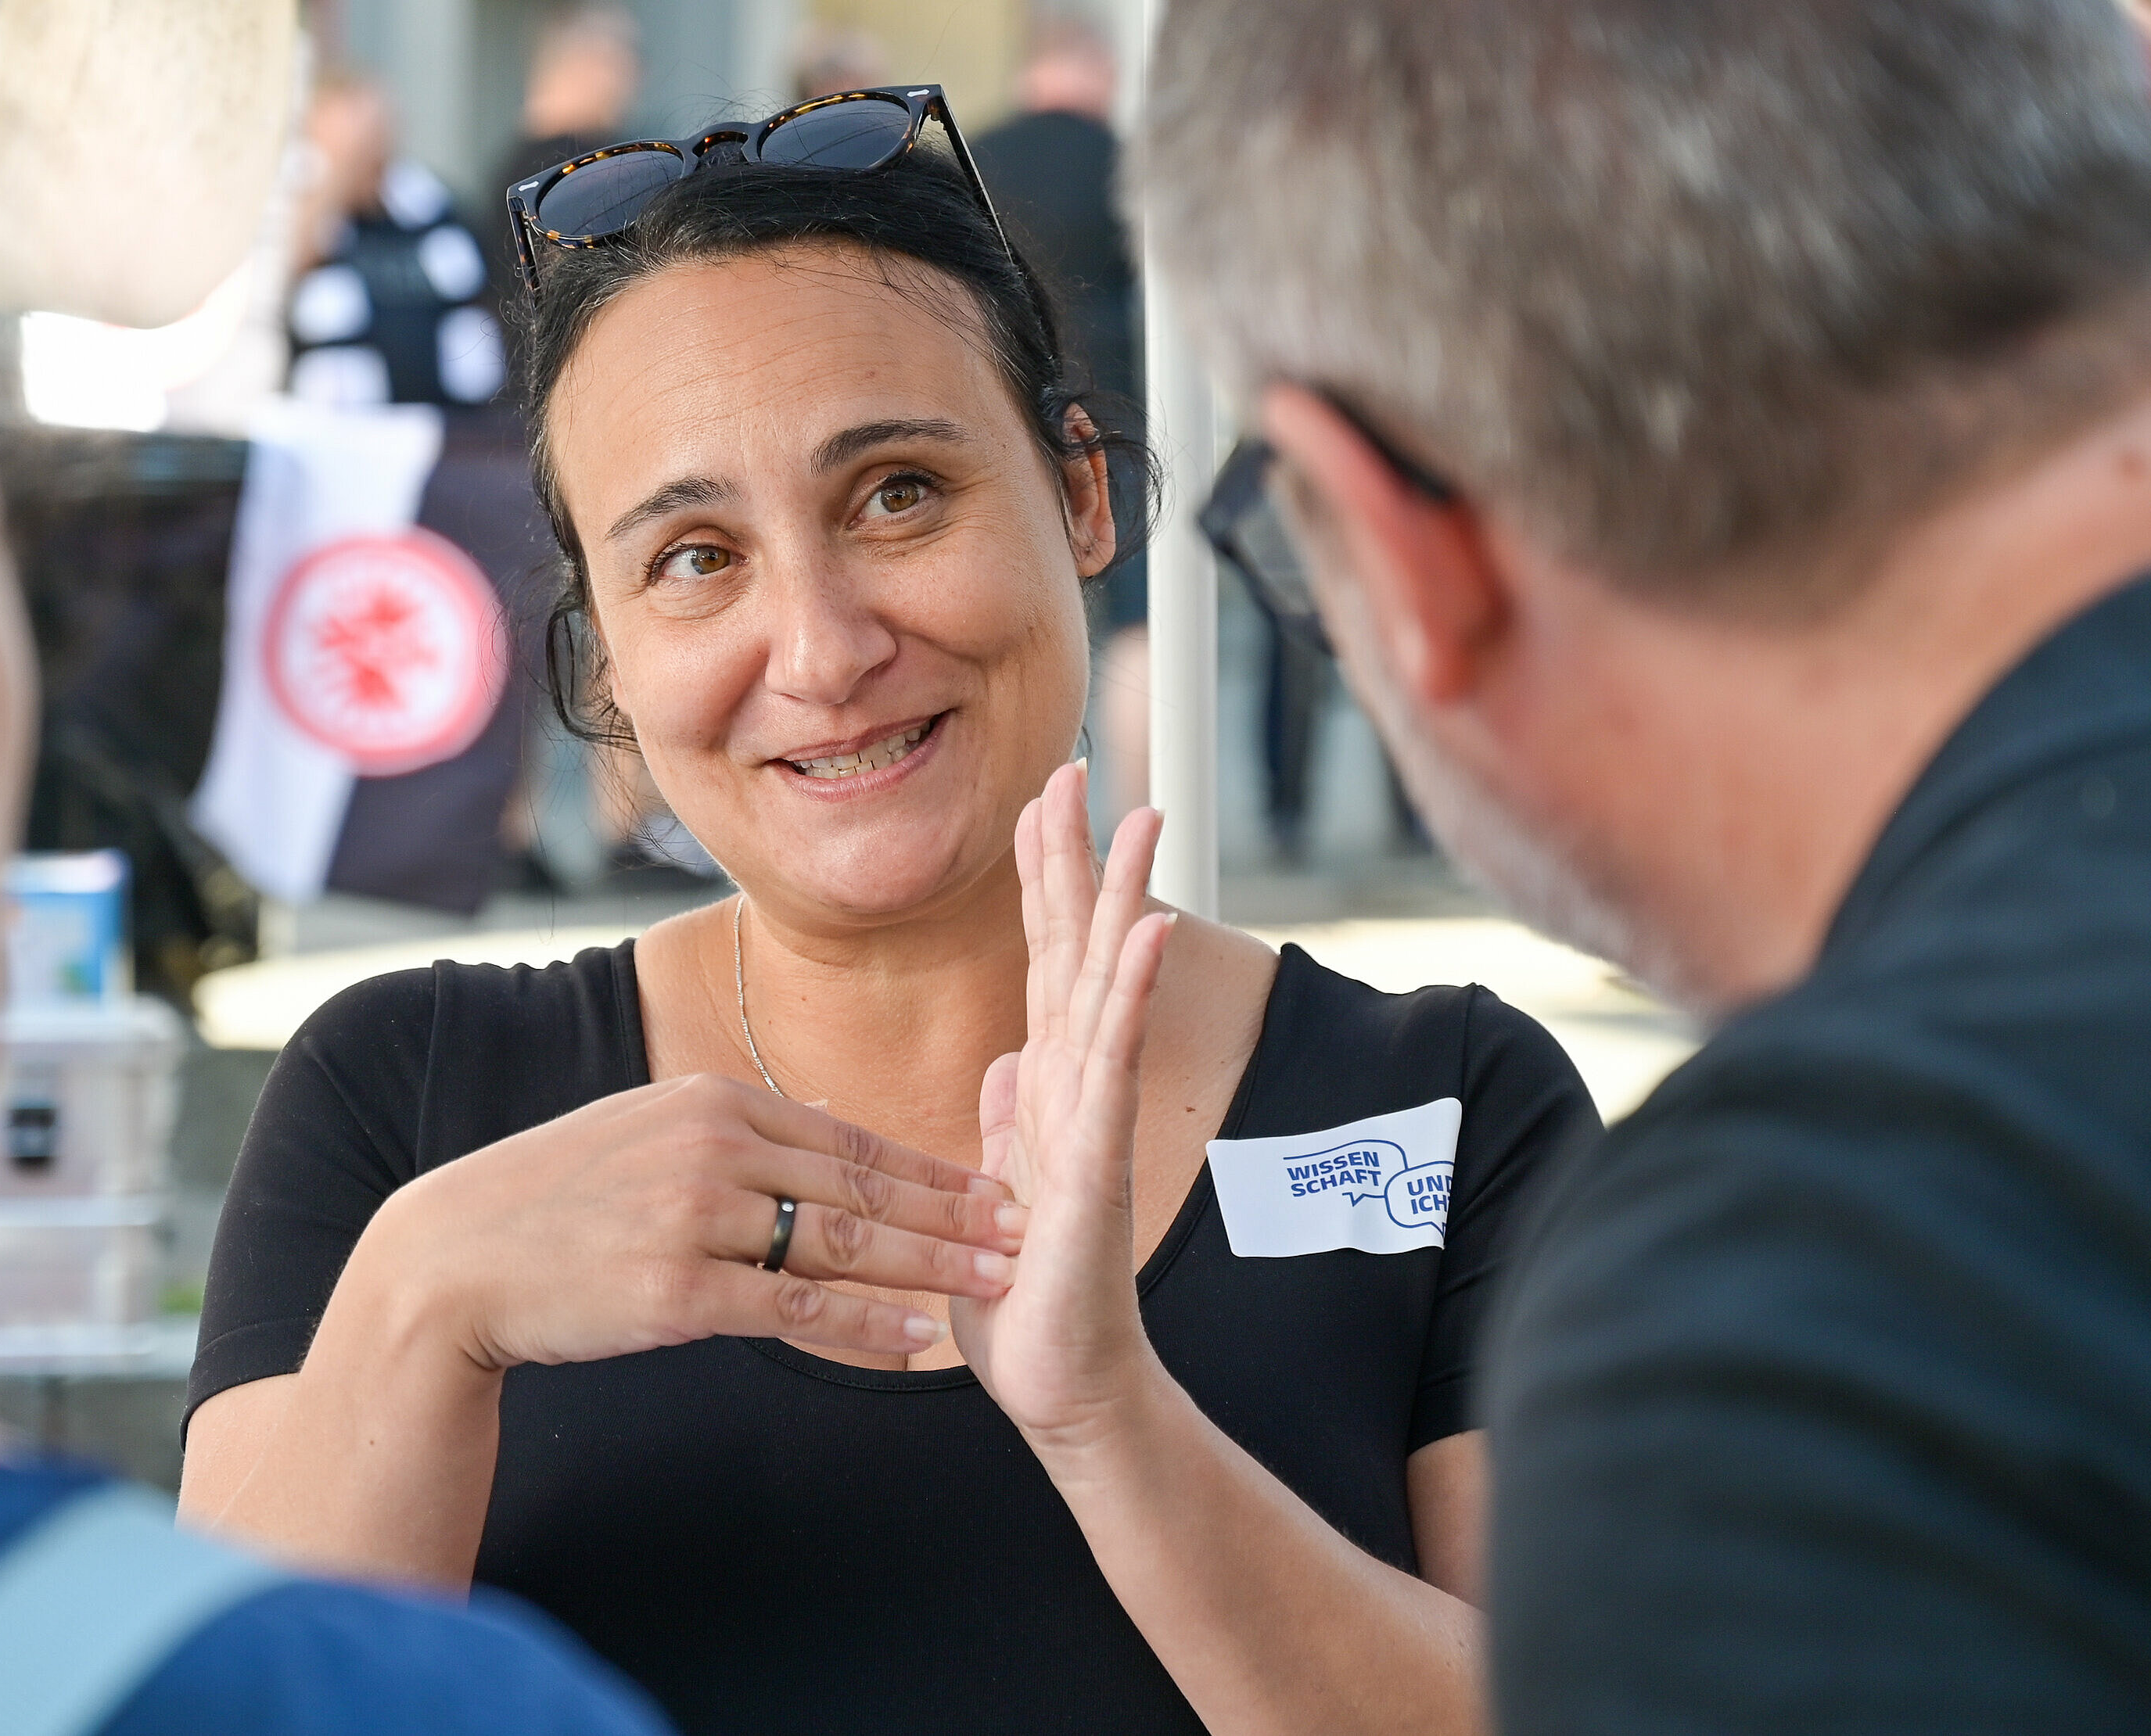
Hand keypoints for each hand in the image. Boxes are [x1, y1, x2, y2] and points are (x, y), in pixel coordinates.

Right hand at [362, 1072, 1025, 1372]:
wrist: (456, 1259)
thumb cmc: (559, 1202)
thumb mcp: (650, 1134)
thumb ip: (740, 1133)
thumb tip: (825, 1129)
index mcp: (715, 1100)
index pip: (853, 1140)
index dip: (936, 1170)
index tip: (1001, 1189)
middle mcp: (715, 1147)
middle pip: (867, 1188)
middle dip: (960, 1216)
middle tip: (1031, 1235)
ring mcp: (696, 1218)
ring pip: (847, 1246)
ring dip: (936, 1269)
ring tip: (1001, 1287)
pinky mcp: (676, 1291)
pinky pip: (798, 1311)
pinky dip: (869, 1327)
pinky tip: (920, 1341)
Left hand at [955, 761, 1178, 1456]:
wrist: (1059, 1384)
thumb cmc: (1027, 1297)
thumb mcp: (997, 1189)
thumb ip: (1009, 1121)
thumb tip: (1009, 1061)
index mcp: (1047, 1088)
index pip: (1043, 958)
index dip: (1042, 877)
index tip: (1041, 796)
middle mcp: (1078, 1087)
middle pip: (1079, 948)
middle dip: (1078, 857)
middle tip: (1079, 766)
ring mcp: (1096, 1117)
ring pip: (1109, 984)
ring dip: (1125, 898)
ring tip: (1143, 818)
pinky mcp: (1099, 1158)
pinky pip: (1115, 1061)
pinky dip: (1135, 991)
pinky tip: (1153, 931)